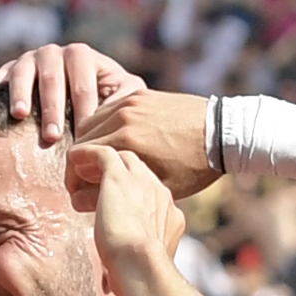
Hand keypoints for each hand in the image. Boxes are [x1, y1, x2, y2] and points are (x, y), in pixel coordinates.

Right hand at [0, 41, 148, 148]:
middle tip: (52, 135)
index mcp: (81, 56)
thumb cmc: (107, 100)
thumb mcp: (124, 94)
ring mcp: (26, 61)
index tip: (86, 131)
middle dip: (52, 106)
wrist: (81, 98)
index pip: (82, 76)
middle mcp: (52, 54)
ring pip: (21, 73)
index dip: (84, 102)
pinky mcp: (4, 73)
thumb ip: (127, 97)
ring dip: (19, 93)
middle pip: (50, 75)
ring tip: (18, 116)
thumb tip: (122, 108)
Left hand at [66, 142, 189, 276]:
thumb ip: (132, 265)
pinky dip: (86, 154)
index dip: (131, 197)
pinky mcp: (119, 175)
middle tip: (95, 184)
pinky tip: (73, 157)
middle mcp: (160, 194)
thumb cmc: (140, 278)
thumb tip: (113, 286)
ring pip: (122, 159)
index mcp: (170, 216)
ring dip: (102, 165)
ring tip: (82, 172)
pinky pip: (102, 152)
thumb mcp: (140, 270)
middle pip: (139, 171)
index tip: (113, 208)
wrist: (144, 266)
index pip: (150, 196)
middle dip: (119, 175)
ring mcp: (142, 182)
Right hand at [70, 87, 225, 197]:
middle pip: (81, 138)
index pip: (78, 157)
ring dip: (90, 141)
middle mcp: (123, 117)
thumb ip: (116, 192)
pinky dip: (103, 125)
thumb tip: (78, 201)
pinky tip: (114, 141)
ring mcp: (130, 102)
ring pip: (91, 121)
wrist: (222, 132)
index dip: (73, 176)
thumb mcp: (158, 186)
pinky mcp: (139, 94)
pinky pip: (108, 108)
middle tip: (84, 177)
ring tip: (98, 160)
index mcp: (126, 142)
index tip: (76, 190)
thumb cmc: (194, 166)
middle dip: (79, 159)